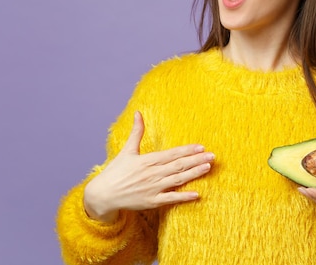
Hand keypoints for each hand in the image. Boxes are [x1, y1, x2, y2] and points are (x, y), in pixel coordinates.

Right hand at [84, 111, 213, 222]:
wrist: (103, 194)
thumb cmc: (115, 172)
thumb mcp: (127, 150)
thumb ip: (136, 132)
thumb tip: (138, 113)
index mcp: (147, 160)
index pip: (172, 154)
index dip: (187, 150)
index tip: (201, 147)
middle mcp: (152, 173)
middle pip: (179, 165)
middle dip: (196, 160)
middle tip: (212, 156)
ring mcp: (153, 188)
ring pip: (178, 180)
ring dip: (194, 173)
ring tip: (208, 167)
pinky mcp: (152, 201)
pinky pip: (171, 199)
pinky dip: (184, 197)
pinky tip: (197, 194)